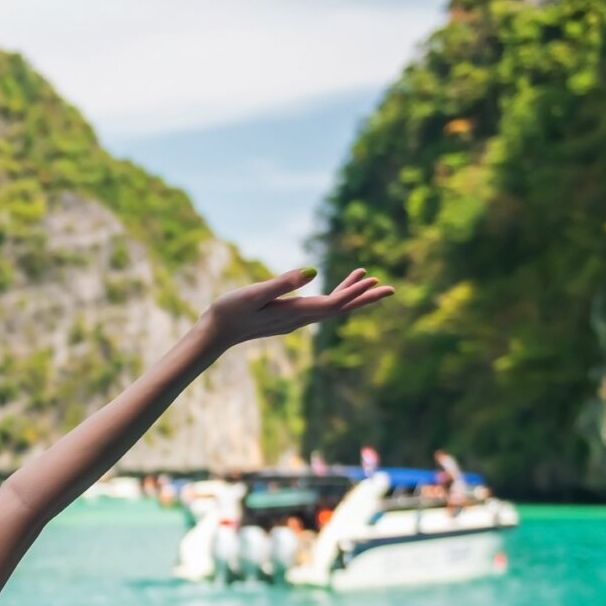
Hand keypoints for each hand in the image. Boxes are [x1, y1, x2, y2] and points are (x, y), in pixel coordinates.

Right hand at [199, 266, 391, 347]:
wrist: (214, 334)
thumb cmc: (230, 311)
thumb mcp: (255, 293)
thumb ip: (284, 282)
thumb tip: (314, 272)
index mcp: (295, 312)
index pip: (334, 304)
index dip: (356, 293)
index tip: (377, 282)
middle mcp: (300, 319)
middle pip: (340, 308)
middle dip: (365, 298)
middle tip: (391, 288)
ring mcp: (294, 320)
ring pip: (331, 307)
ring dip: (351, 295)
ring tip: (370, 279)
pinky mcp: (288, 317)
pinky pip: (319, 307)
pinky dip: (333, 295)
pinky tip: (335, 288)